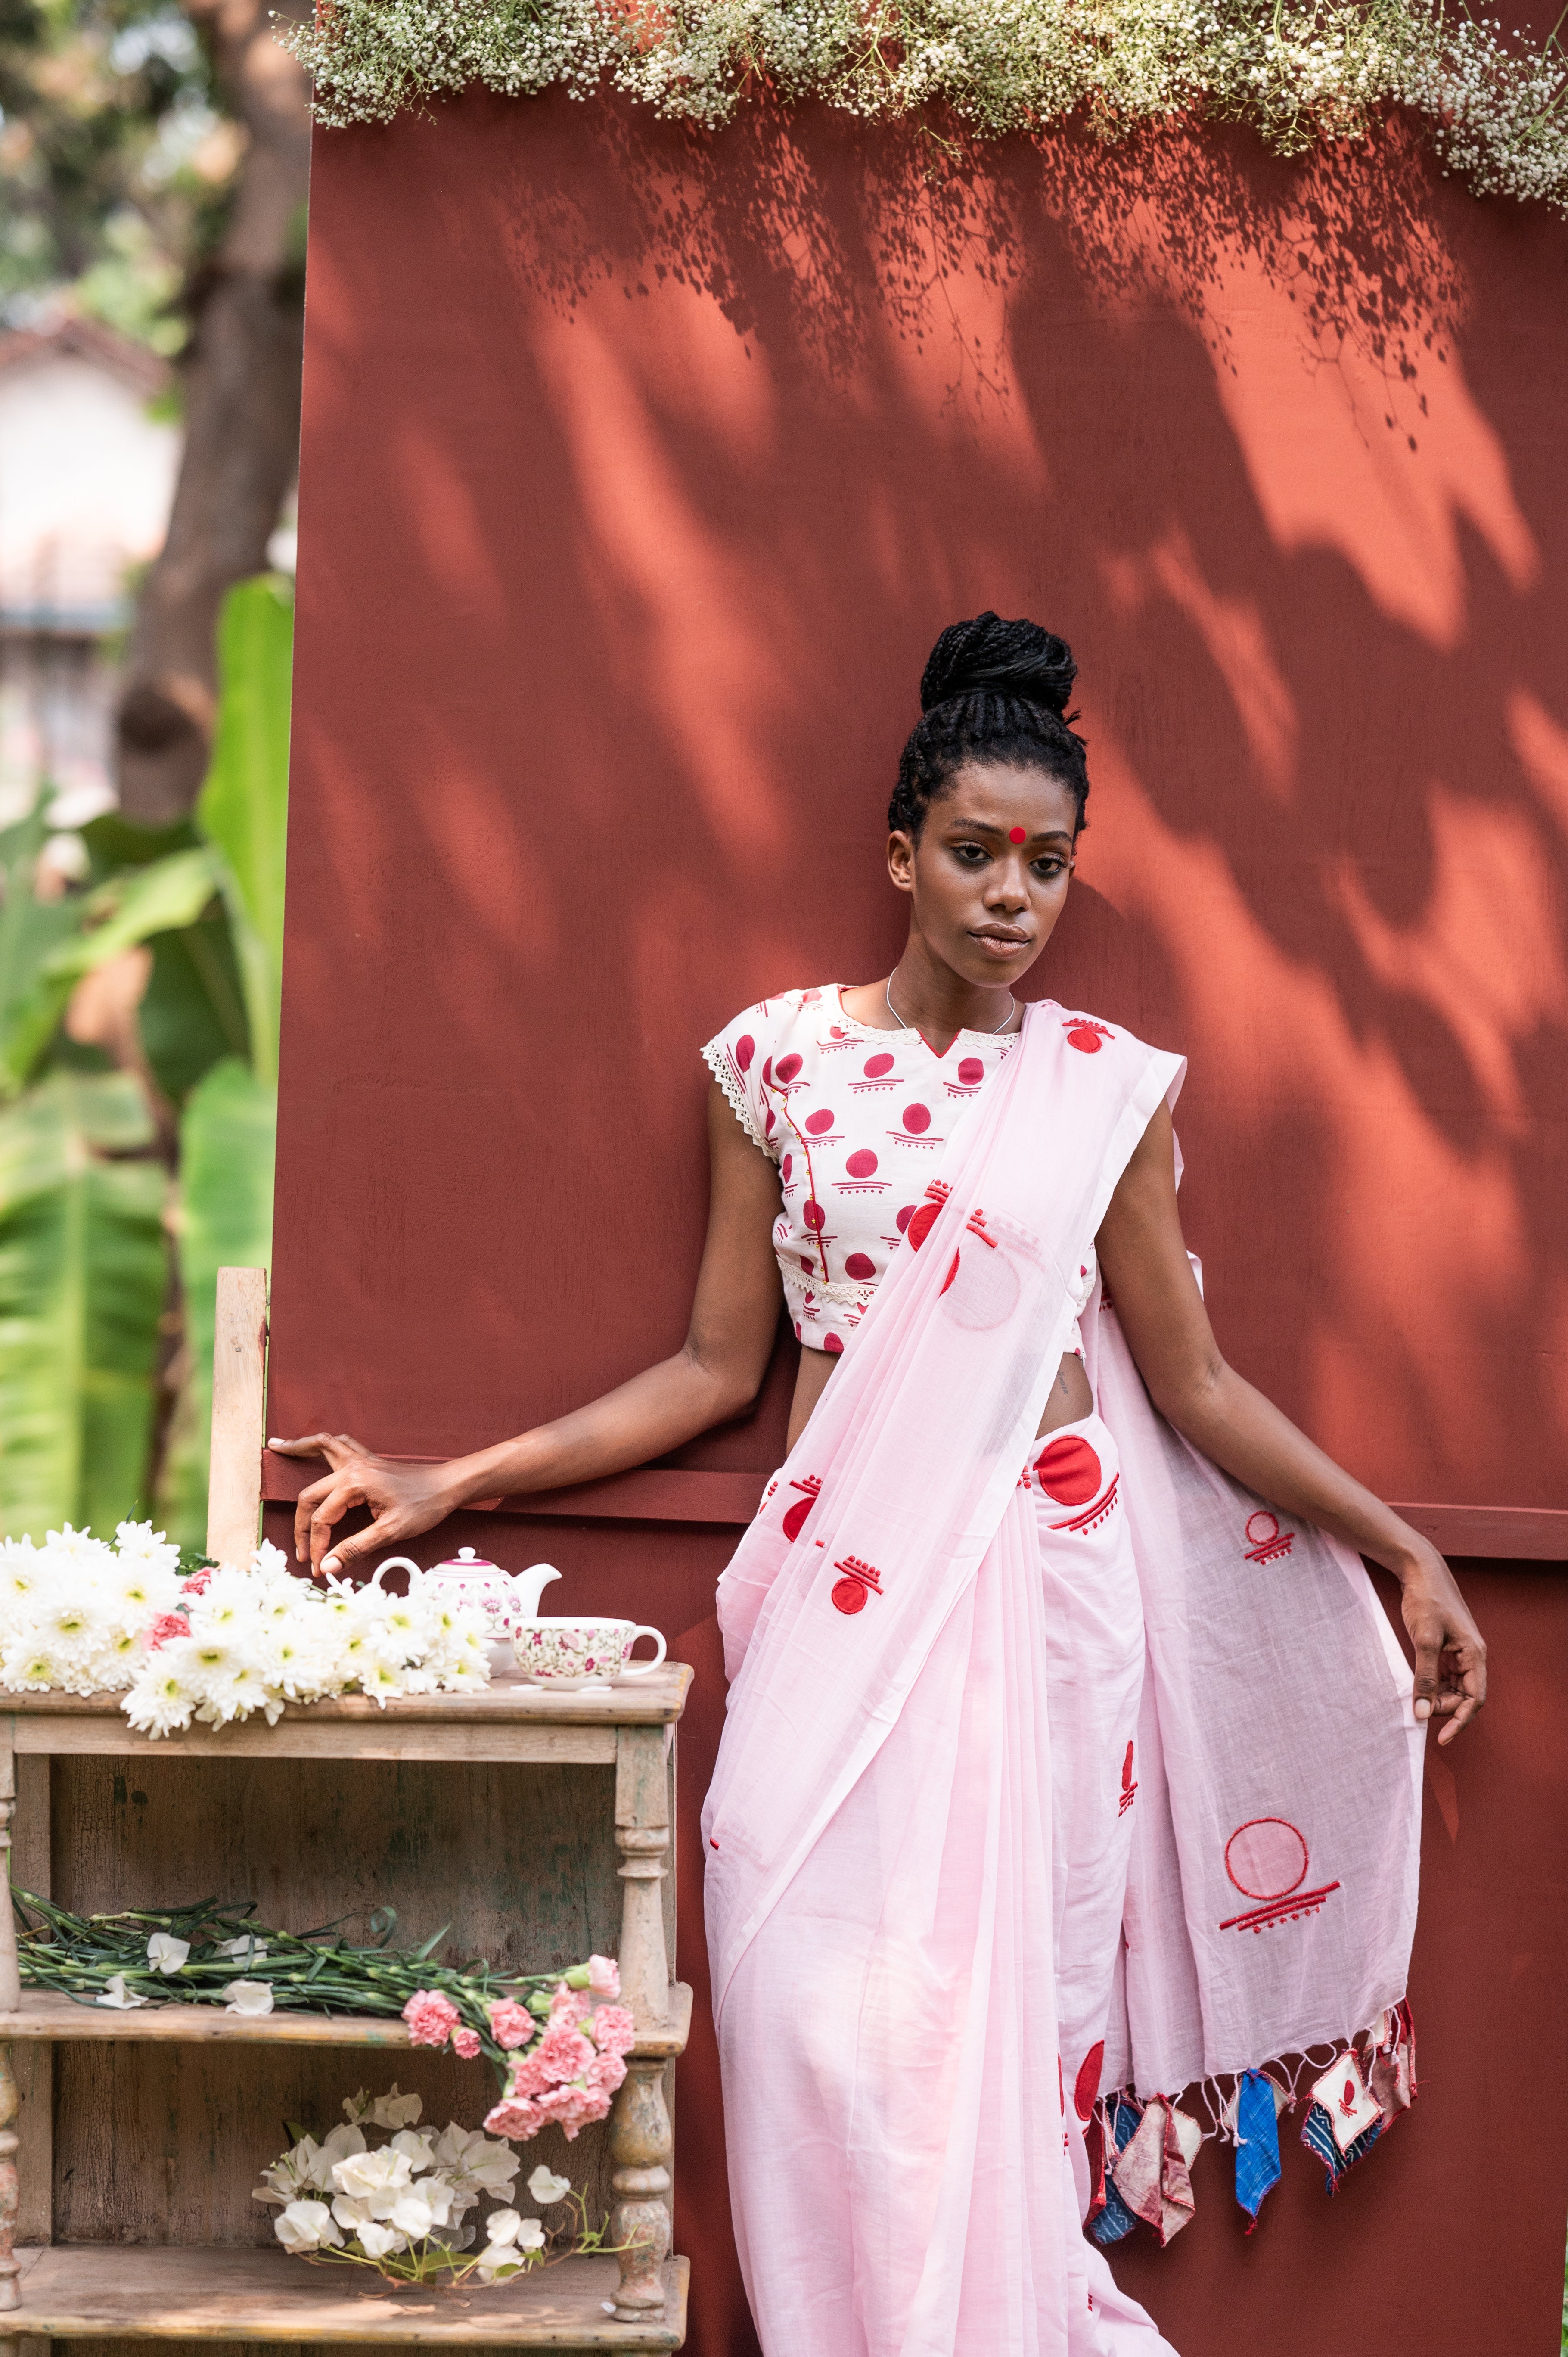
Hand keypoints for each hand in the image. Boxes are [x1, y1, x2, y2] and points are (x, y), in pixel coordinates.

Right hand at [268, 1433, 462, 1577]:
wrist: (448, 1486)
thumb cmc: (425, 1506)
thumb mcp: (391, 1532)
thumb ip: (356, 1548)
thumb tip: (328, 1565)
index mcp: (355, 1484)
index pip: (323, 1519)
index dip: (318, 1546)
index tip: (320, 1567)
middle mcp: (353, 1467)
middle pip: (312, 1494)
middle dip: (303, 1525)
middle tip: (301, 1551)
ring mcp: (360, 1460)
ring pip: (322, 1448)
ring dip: (299, 1447)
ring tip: (277, 1446)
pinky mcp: (367, 1461)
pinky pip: (339, 1445)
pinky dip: (322, 1444)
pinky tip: (314, 1446)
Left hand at [1398, 1543, 1486, 1745]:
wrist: (1420, 1570)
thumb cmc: (1426, 1600)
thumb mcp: (1424, 1640)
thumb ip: (1424, 1677)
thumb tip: (1422, 1712)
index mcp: (1475, 1654)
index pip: (1475, 1698)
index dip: (1460, 1721)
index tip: (1442, 1739)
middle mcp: (1471, 1656)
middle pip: (1464, 1696)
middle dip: (1444, 1708)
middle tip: (1417, 1711)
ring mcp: (1459, 1652)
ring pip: (1452, 1687)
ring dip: (1436, 1697)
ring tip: (1415, 1700)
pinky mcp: (1446, 1647)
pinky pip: (1443, 1675)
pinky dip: (1431, 1685)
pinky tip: (1415, 1687)